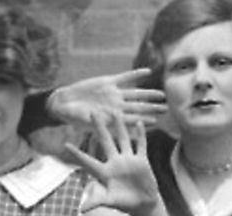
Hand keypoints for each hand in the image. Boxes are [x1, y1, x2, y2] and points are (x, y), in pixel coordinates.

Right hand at [50, 69, 167, 128]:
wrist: (65, 102)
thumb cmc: (73, 116)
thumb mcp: (85, 121)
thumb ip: (98, 123)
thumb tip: (107, 127)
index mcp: (112, 117)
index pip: (131, 119)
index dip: (143, 119)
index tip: (155, 121)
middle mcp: (117, 106)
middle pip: (138, 106)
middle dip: (152, 108)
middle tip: (166, 108)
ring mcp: (114, 93)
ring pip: (135, 93)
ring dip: (148, 93)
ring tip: (161, 94)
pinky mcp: (108, 82)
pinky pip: (125, 77)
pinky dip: (136, 74)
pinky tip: (148, 71)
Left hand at [67, 114, 161, 214]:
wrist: (143, 205)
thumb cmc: (125, 204)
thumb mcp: (110, 202)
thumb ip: (96, 202)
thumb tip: (81, 209)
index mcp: (104, 172)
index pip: (88, 161)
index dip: (77, 154)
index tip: (65, 145)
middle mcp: (115, 162)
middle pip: (105, 141)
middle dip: (99, 127)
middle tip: (93, 112)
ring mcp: (128, 160)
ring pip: (123, 139)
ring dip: (120, 126)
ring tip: (115, 112)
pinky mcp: (141, 161)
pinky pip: (140, 145)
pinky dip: (140, 135)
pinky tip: (138, 123)